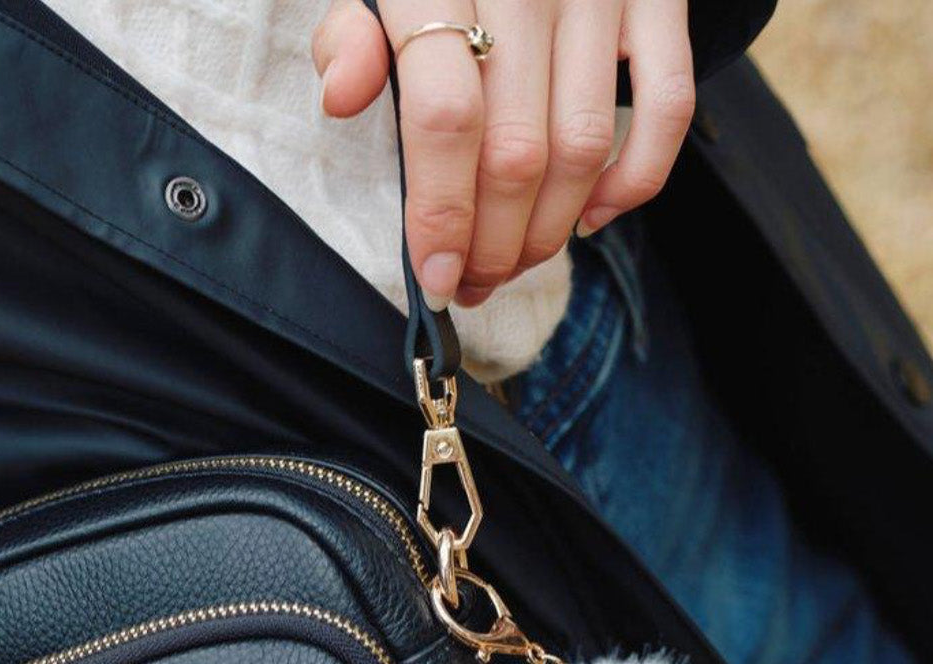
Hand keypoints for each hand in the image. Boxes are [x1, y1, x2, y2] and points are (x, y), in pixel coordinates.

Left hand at [313, 0, 693, 309]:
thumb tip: (341, 95)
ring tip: (512, 265)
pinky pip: (667, 106)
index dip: (442, 212)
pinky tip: (591, 217)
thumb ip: (350, 35)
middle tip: (471, 283)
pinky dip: (636, 179)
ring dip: (548, 232)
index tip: (435, 277)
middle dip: (492, 244)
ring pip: (583, 148)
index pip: (446, 120)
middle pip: (517, 153)